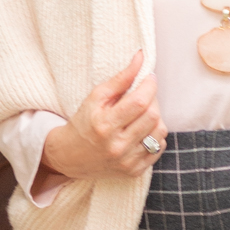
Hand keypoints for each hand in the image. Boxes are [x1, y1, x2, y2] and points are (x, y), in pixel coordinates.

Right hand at [36, 52, 165, 190]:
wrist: (70, 157)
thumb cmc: (83, 122)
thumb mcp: (96, 97)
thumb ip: (120, 78)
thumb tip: (141, 58)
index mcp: (104, 125)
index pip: (140, 102)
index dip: (150, 86)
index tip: (149, 78)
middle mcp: (117, 146)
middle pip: (153, 116)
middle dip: (153, 100)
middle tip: (144, 96)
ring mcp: (127, 161)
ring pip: (159, 133)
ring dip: (155, 119)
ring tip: (141, 115)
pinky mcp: (134, 171)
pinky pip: (159, 148)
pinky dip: (155, 136)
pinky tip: (142, 132)